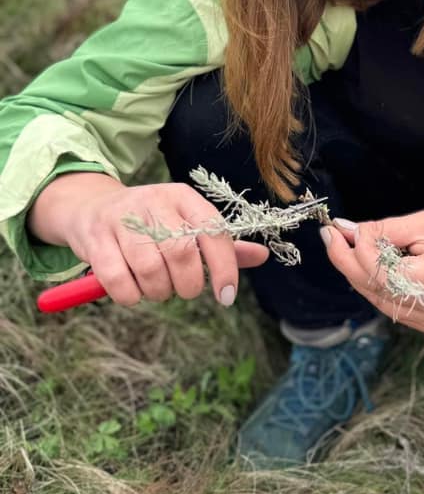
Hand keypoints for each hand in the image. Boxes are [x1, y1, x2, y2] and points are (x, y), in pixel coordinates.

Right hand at [29, 173, 268, 306]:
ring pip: (149, 269)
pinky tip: (132, 291)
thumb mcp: (187, 223)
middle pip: (181, 253)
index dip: (225, 268)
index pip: (213, 232)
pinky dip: (130, 296)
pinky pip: (118, 280)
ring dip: (158, 292)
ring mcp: (122, 218)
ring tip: (156, 288)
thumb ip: (221, 244)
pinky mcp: (95, 238)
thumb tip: (262, 256)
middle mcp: (154, 202)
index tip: (227, 296)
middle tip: (183, 290)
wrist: (92, 207)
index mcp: (183, 197)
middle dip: (188, 284)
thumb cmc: (151, 223)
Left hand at [322, 205, 423, 333]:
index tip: (344, 227)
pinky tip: (363, 261)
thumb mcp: (421, 222)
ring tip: (342, 243)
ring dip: (356, 271)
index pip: (385, 273)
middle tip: (330, 234)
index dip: (360, 250)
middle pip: (376, 289)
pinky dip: (372, 282)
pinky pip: (386, 303)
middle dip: (347, 260)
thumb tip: (344, 230)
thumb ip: (381, 231)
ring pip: (376, 298)